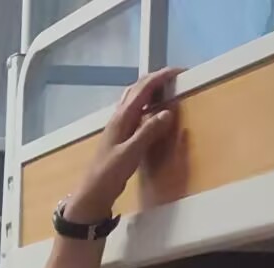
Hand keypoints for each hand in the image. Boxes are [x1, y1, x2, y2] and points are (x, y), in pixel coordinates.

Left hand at [66, 66, 181, 223]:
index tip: (179, 71)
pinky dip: (146, 103)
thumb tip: (167, 112)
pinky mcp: (120, 134)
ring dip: (149, 89)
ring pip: (134, 98)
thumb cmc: (110, 172)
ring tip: (167, 88)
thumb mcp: (131, 152)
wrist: (94, 190)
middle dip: (155, 78)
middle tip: (175, 76)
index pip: (143, 89)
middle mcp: (119, 116)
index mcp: (122, 117)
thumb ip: (148, 132)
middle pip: (137, 88)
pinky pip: (135, 110)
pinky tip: (153, 110)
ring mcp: (118, 124)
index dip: (161, 77)